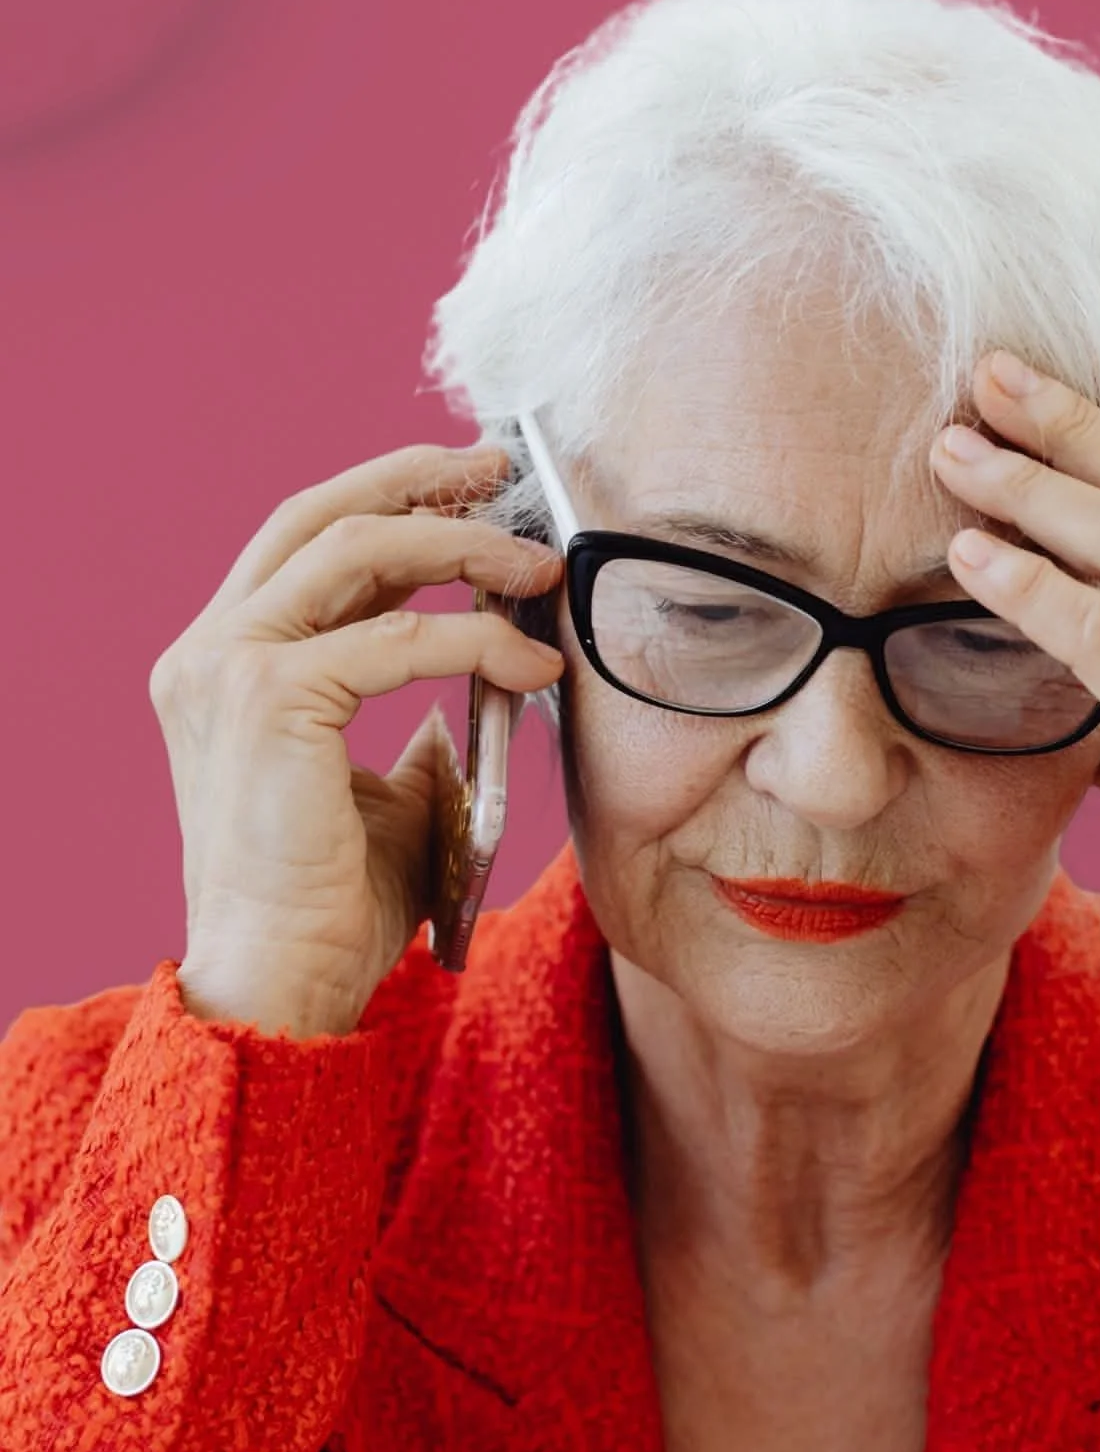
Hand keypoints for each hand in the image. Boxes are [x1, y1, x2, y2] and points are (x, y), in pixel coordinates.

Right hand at [151, 445, 562, 1037]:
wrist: (284, 981)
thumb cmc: (332, 902)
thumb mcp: (388, 795)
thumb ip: (412, 732)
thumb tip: (466, 696)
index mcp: (224, 664)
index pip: (308, 545)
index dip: (390, 500)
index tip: (469, 485)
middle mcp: (210, 652)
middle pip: (321, 518)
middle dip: (418, 480)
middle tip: (501, 470)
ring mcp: (227, 669)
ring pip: (359, 552)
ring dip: (462, 546)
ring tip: (538, 565)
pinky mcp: (268, 701)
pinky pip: (399, 640)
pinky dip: (478, 639)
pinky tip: (532, 658)